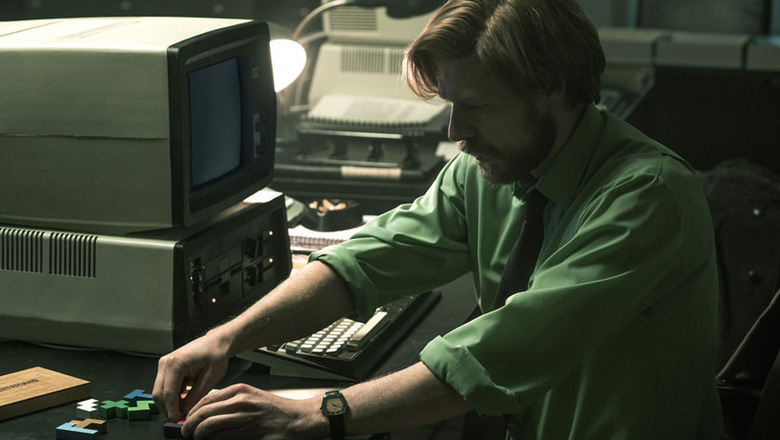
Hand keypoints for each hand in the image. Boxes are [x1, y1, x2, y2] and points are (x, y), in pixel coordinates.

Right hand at [152, 333, 230, 421]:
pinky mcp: (166, 368)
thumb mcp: (210, 378)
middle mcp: (166, 362)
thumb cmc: (216, 355)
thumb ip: (196, 396)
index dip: (172, 409)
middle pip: (159, 394)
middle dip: (168, 408)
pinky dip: (171, 395)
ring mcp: (164, 364)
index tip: (178, 420)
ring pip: (159, 391)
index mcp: (176, 363)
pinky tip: (184, 397)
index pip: (168, 393)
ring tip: (184, 408)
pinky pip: (163, 386)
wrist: (215, 343)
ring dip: (169, 402)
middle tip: (181, 417)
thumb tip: (185, 411)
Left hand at [181, 383, 324, 439]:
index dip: (193, 411)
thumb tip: (208, 412)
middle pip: (205, 413)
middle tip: (186, 432)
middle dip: (190, 425)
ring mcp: (245, 418)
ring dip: (198, 435)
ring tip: (196, 438)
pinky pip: (223, 438)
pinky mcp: (249, 433)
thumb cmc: (276, 410)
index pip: (207, 399)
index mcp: (240, 390)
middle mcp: (241, 402)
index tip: (187, 419)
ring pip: (210, 426)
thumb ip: (231, 401)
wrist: (297, 419)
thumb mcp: (252, 396)